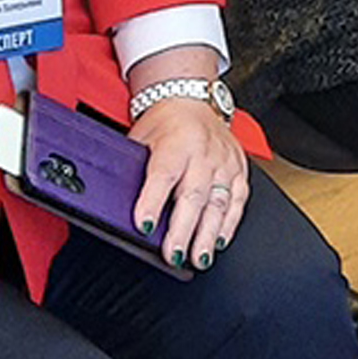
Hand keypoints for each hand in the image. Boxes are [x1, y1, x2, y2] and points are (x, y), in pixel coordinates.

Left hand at [129, 95, 251, 269]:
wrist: (190, 100)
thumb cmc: (163, 124)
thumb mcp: (140, 140)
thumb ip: (135, 171)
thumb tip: (118, 208)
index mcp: (176, 142)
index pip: (163, 175)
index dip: (152, 202)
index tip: (144, 226)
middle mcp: (204, 152)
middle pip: (194, 195)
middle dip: (184, 229)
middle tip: (173, 255)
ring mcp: (224, 162)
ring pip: (220, 202)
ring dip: (209, 234)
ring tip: (199, 258)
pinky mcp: (239, 169)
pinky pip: (238, 200)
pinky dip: (230, 223)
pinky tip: (219, 241)